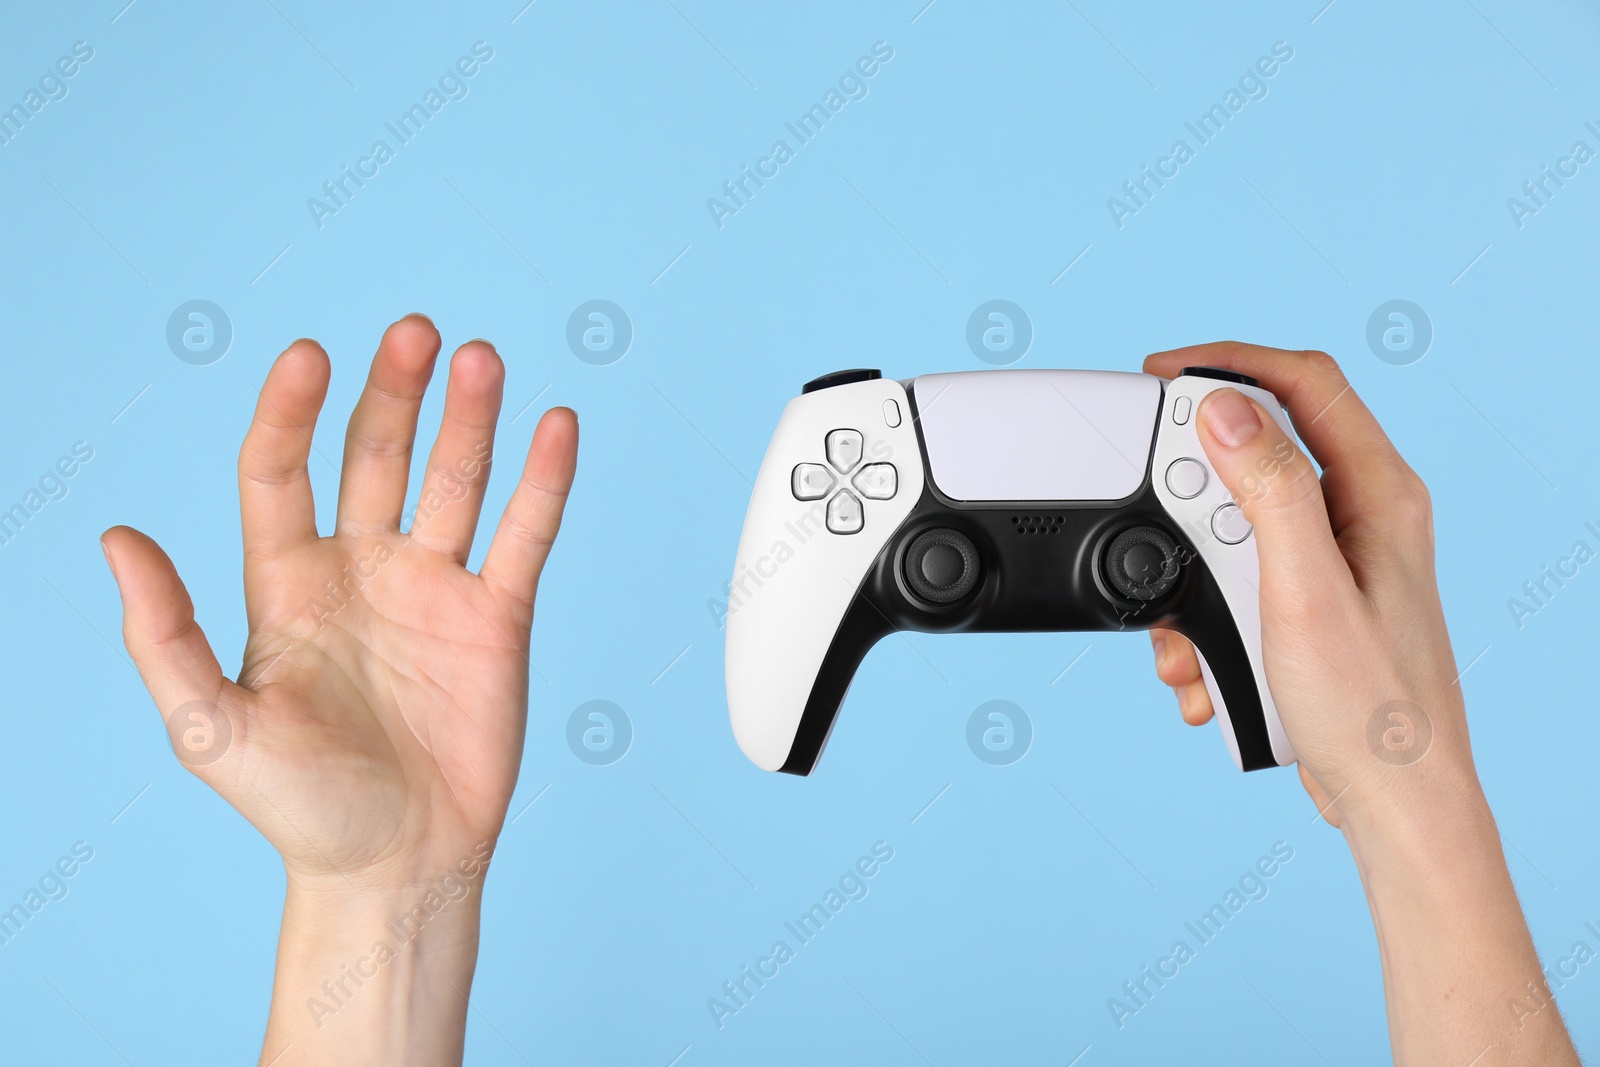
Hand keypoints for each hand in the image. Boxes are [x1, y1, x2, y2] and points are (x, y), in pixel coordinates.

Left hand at [103, 315, 576, 1064]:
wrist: (397, 866)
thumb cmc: (298, 808)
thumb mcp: (209, 727)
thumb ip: (164, 633)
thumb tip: (115, 538)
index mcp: (286, 585)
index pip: (282, 472)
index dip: (292, 412)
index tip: (309, 354)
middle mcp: (361, 570)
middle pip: (376, 456)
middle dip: (393, 392)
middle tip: (416, 333)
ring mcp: (433, 588)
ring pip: (453, 482)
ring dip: (468, 418)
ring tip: (479, 359)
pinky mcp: (497, 617)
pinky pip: (524, 536)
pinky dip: (543, 481)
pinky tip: (556, 427)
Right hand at [1141, 343, 1576, 1064]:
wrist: (1394, 804)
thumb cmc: (1371, 710)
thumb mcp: (1302, 590)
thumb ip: (1267, 490)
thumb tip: (1224, 410)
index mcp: (1378, 493)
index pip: (1304, 383)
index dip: (1229, 363)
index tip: (1161, 374)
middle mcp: (1362, 517)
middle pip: (1256, 457)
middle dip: (1193, 501)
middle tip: (1163, 531)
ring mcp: (1336, 563)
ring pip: (1235, 528)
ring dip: (1193, 578)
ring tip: (1188, 636)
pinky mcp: (1310, 607)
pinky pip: (1238, 584)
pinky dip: (1206, 621)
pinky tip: (1206, 670)